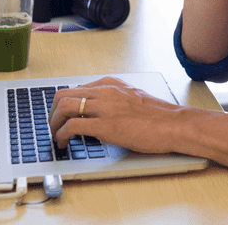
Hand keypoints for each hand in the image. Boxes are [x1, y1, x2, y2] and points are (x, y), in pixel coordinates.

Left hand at [48, 76, 181, 152]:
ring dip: (53, 123)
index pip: (76, 89)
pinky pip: (72, 126)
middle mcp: (105, 91)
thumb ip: (114, 100)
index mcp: (111, 84)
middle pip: (63, 95)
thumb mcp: (133, 98)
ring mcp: (104, 107)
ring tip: (56, 136)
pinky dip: (61, 135)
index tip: (61, 117)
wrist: (174, 124)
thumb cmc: (159, 116)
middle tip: (54, 126)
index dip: (64, 105)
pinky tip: (63, 142)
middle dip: (53, 112)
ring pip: (63, 107)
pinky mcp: (105, 125)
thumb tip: (99, 111)